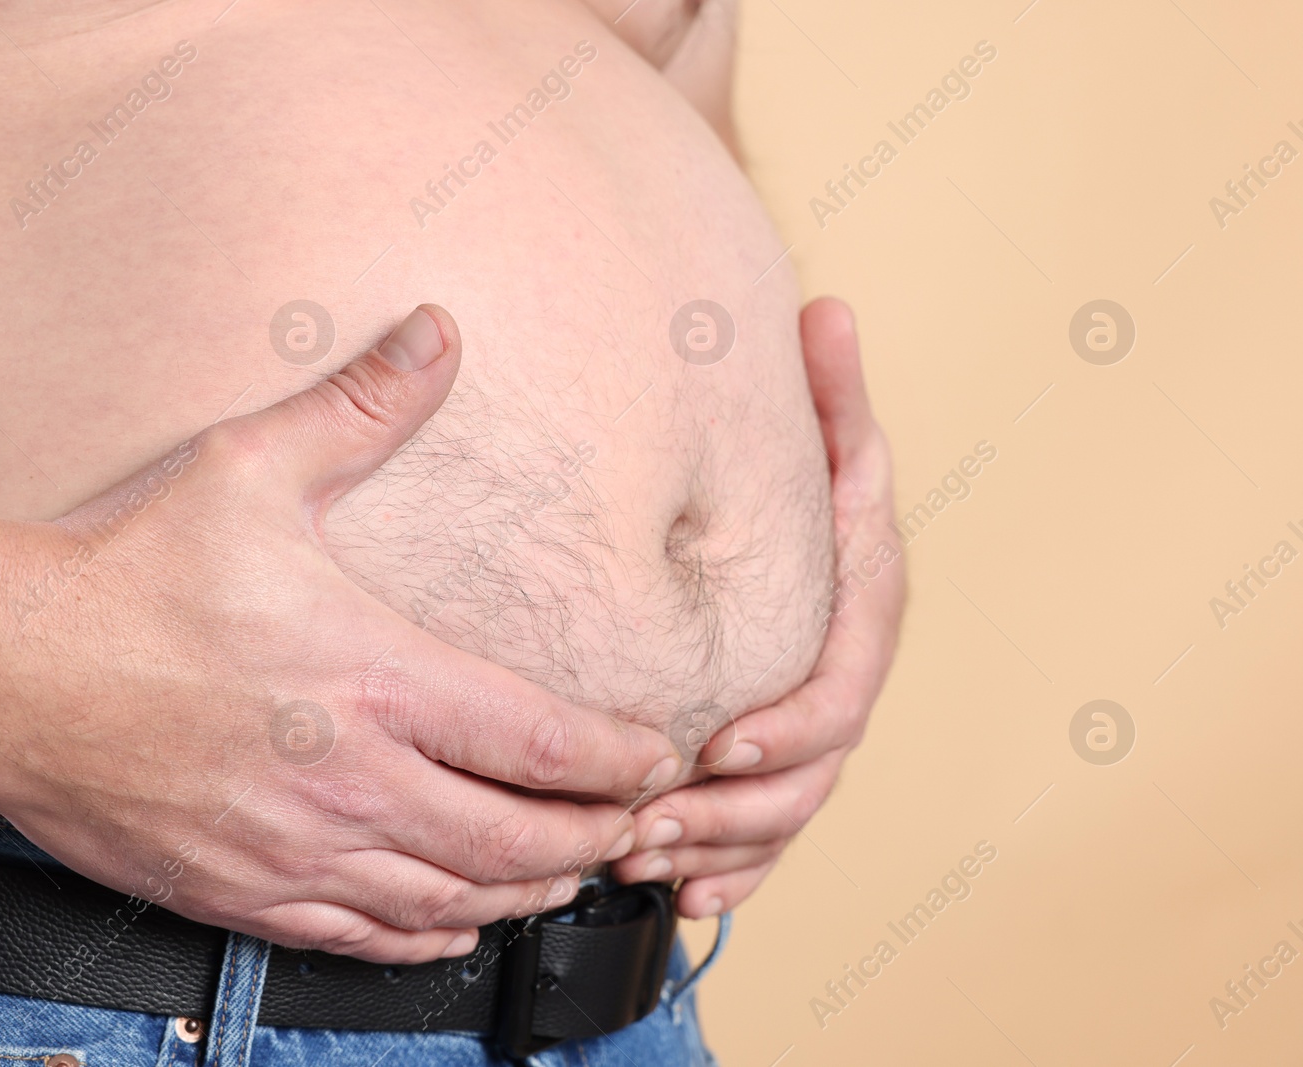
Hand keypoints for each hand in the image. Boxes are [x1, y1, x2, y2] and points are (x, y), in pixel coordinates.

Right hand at [0, 306, 679, 962]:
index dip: (616, 760)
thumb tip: (436, 330)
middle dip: (590, 840)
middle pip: (515, 840)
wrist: (4, 672)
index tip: (653, 758)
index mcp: (375, 679)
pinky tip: (455, 924)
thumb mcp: (251, 469)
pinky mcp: (243, 891)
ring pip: (450, 899)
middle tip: (628, 827)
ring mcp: (297, 848)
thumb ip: (362, 408)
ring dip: (523, 892)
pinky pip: (363, 937)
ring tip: (562, 873)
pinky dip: (429, 937)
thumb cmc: (130, 574)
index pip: (539, 742)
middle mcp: (352, 778)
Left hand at [610, 296, 902, 916]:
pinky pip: (765, 838)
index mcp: (860, 619)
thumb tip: (827, 304)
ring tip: (644, 857)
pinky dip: (731, 872)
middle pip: (808, 773)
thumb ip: (832, 392)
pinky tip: (687, 896)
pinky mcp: (780, 766)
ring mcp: (814, 732)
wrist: (814, 541)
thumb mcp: (830, 441)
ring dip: (717, 843)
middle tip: (653, 822)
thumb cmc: (820, 492)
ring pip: (782, 815)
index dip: (787, 728)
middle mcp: (841, 682)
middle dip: (734, 808)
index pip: (841, 690)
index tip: (720, 745)